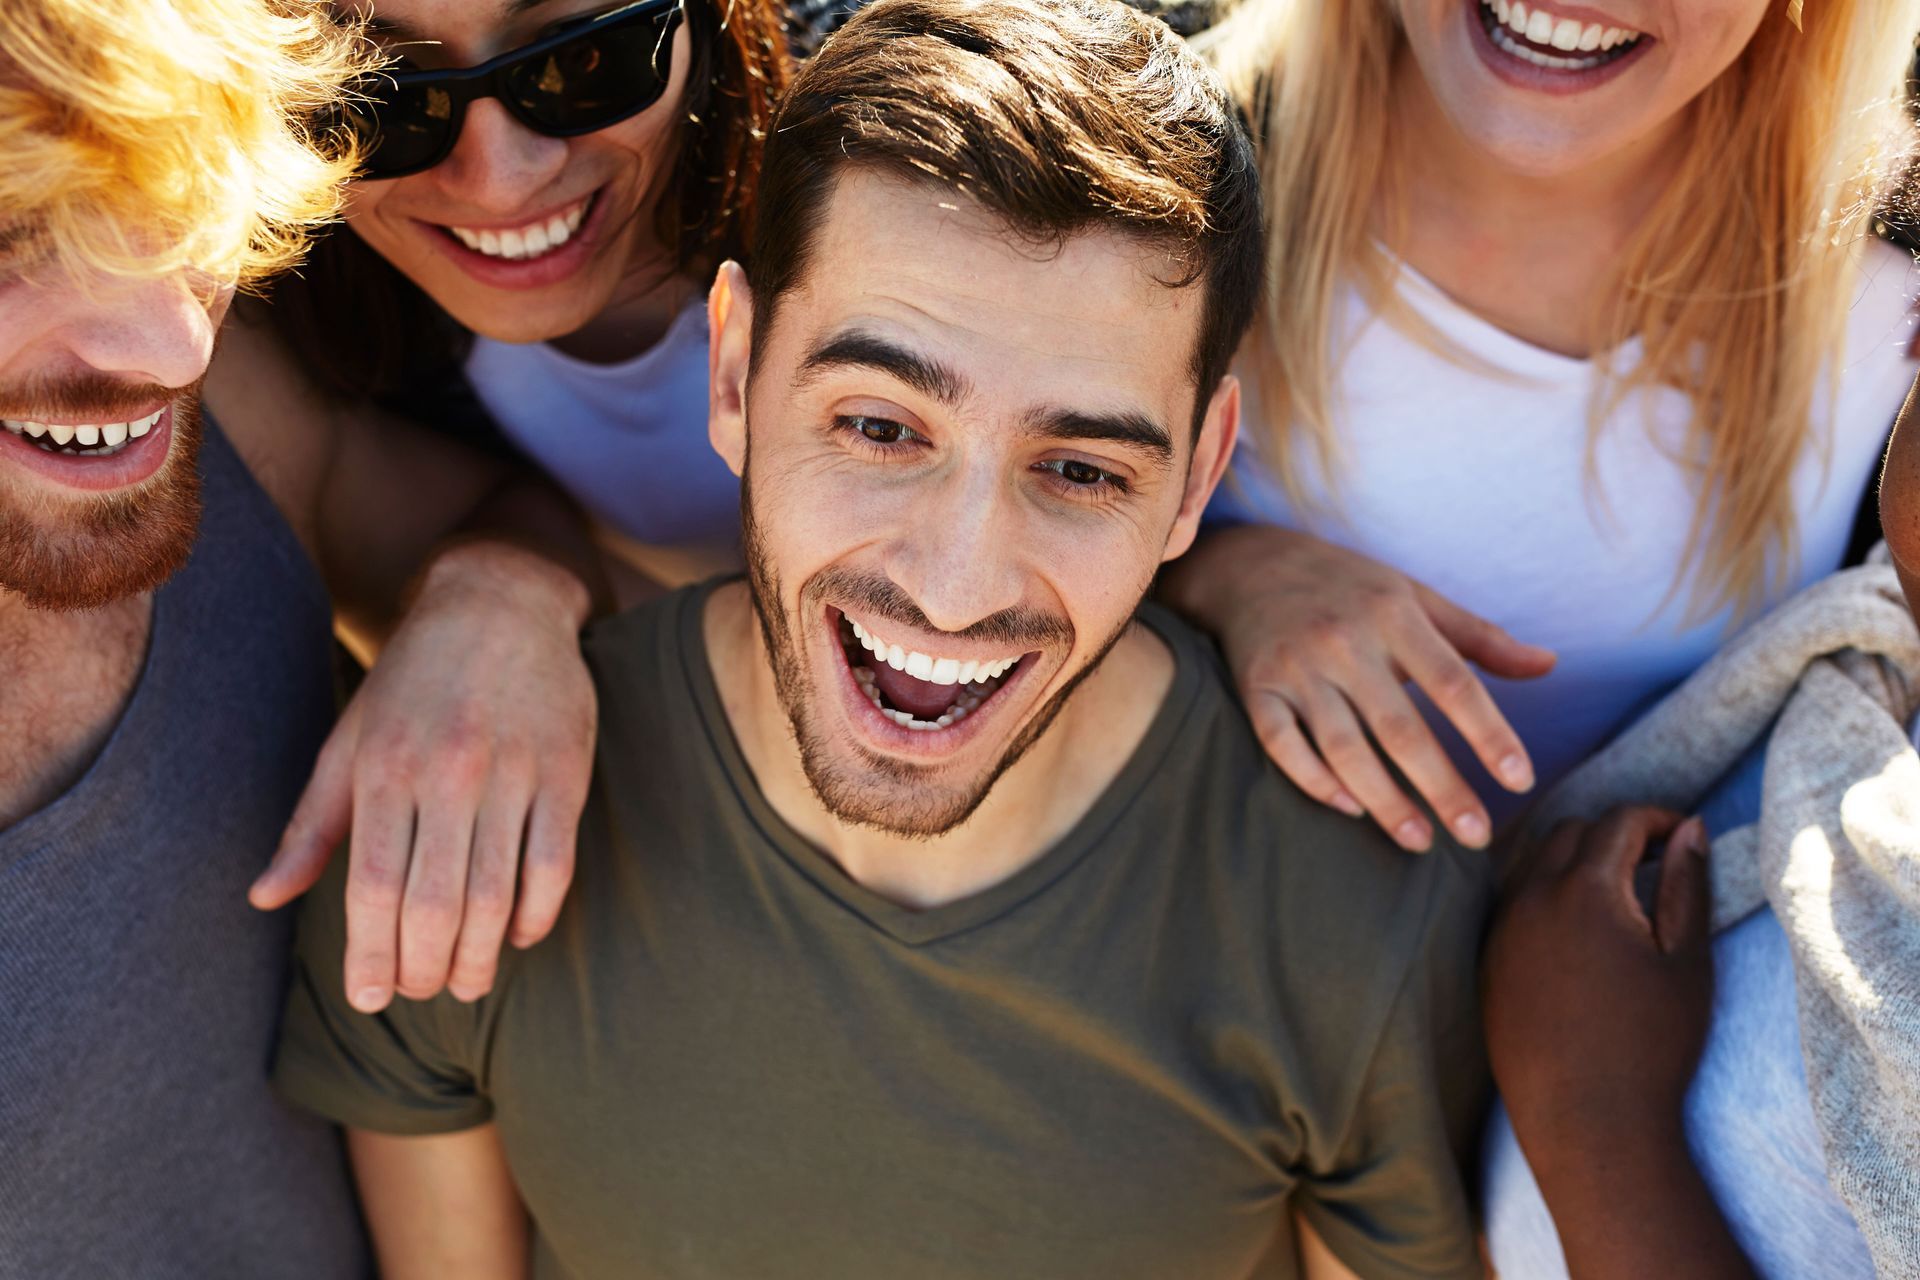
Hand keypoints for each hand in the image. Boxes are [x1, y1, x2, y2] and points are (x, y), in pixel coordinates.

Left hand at [250, 543, 597, 1010]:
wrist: (500, 602)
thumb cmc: (413, 683)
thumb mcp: (350, 742)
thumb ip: (312, 826)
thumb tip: (264, 899)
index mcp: (385, 767)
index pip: (371, 886)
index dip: (370, 955)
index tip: (371, 999)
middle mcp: (448, 770)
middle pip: (435, 902)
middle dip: (426, 966)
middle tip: (424, 992)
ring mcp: (513, 771)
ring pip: (496, 893)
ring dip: (481, 956)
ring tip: (469, 983)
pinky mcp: (567, 770)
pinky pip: (554, 864)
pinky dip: (536, 914)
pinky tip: (518, 935)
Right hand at [1165, 524, 1554, 850]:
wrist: (1252, 565)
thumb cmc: (1350, 587)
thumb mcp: (1417, 597)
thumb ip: (1481, 638)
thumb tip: (1549, 666)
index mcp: (1393, 615)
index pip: (1452, 684)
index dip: (1488, 734)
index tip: (1519, 781)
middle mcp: (1344, 642)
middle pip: (1400, 729)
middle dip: (1442, 788)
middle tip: (1477, 836)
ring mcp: (1296, 669)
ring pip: (1343, 748)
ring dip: (1384, 801)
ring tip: (1420, 842)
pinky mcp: (1257, 690)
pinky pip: (1282, 746)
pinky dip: (1314, 780)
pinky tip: (1351, 809)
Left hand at [1484, 808, 1713, 1162]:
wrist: (1588, 1122)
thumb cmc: (1652, 1044)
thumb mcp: (1687, 960)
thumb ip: (1688, 884)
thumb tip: (1691, 829)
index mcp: (1585, 890)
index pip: (1618, 820)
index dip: (1658, 817)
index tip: (1685, 835)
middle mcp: (1530, 898)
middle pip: (1569, 830)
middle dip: (1614, 833)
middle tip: (1656, 862)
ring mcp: (1501, 929)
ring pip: (1532, 862)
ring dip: (1573, 860)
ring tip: (1619, 892)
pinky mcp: (1486, 960)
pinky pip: (1512, 902)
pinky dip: (1544, 894)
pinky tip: (1579, 929)